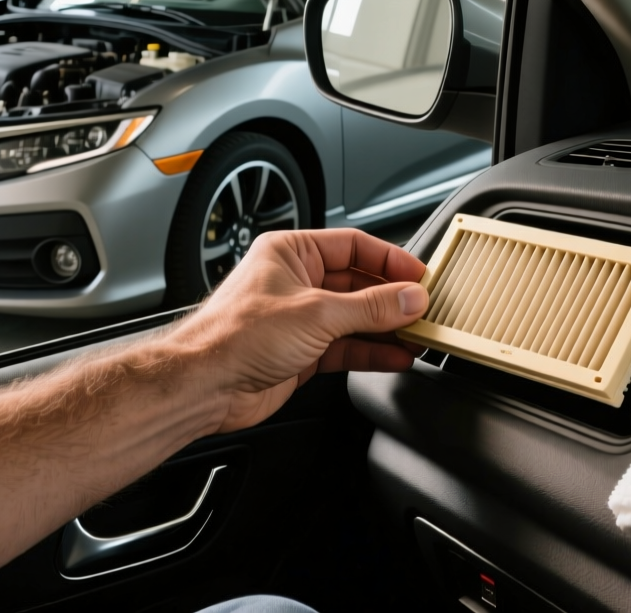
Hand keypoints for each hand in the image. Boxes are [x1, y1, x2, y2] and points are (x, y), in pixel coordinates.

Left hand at [171, 229, 428, 432]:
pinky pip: (347, 346)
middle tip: (425, 307)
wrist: (205, 385)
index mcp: (291, 252)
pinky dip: (372, 351)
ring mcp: (299, 318)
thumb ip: (370, 307)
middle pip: (358, 283)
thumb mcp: (316, 313)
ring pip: (355, 317)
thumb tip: (409, 298)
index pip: (353, 245)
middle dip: (392, 297)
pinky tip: (397, 355)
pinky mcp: (301, 352)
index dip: (390, 259)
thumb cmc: (234, 336)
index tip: (420, 275)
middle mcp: (295, 281)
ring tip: (419, 332)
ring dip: (387, 327)